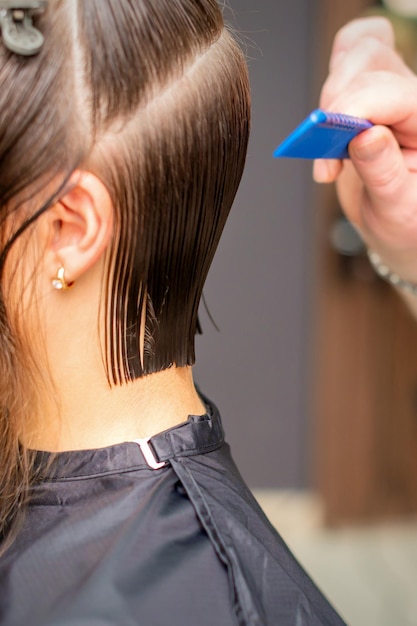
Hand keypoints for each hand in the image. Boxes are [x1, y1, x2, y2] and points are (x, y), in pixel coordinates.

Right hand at [314, 16, 416, 283]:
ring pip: (359, 49)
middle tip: (327, 157)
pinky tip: (328, 117)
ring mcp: (398, 89)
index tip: (323, 136)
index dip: (352, 107)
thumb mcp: (399, 209)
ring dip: (331, 96)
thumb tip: (365, 137)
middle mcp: (416, 100)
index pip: (392, 91)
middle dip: (337, 103)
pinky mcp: (374, 90)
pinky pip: (352, 52)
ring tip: (329, 149)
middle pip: (371, 58)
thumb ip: (384, 173)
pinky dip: (333, 80)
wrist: (406, 227)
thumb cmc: (409, 221)